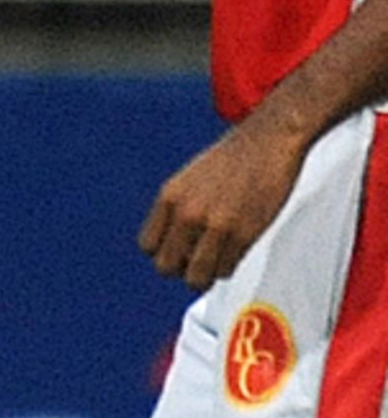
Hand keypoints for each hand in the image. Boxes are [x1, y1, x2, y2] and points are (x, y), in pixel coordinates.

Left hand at [140, 116, 308, 289]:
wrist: (270, 139)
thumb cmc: (233, 160)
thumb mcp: (189, 179)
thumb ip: (177, 210)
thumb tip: (172, 244)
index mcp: (170, 197)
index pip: (147, 246)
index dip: (164, 252)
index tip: (179, 250)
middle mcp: (187, 213)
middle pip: (165, 267)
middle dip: (181, 268)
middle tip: (198, 259)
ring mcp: (215, 225)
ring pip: (196, 277)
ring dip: (207, 273)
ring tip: (219, 256)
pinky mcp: (243, 234)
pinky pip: (225, 270)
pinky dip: (229, 266)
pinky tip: (236, 249)